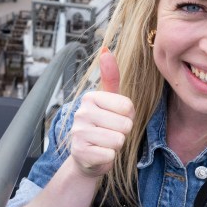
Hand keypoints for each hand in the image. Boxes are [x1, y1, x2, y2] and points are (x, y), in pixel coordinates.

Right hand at [68, 47, 134, 177]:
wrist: (86, 156)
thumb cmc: (102, 125)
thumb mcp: (109, 100)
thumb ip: (111, 77)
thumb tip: (106, 49)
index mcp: (90, 97)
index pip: (128, 107)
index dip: (128, 117)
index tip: (115, 118)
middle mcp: (81, 112)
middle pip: (125, 124)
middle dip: (122, 132)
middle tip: (109, 133)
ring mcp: (78, 133)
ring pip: (118, 140)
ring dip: (116, 145)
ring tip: (104, 143)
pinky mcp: (80, 152)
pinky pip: (110, 155)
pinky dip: (108, 157)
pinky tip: (98, 154)